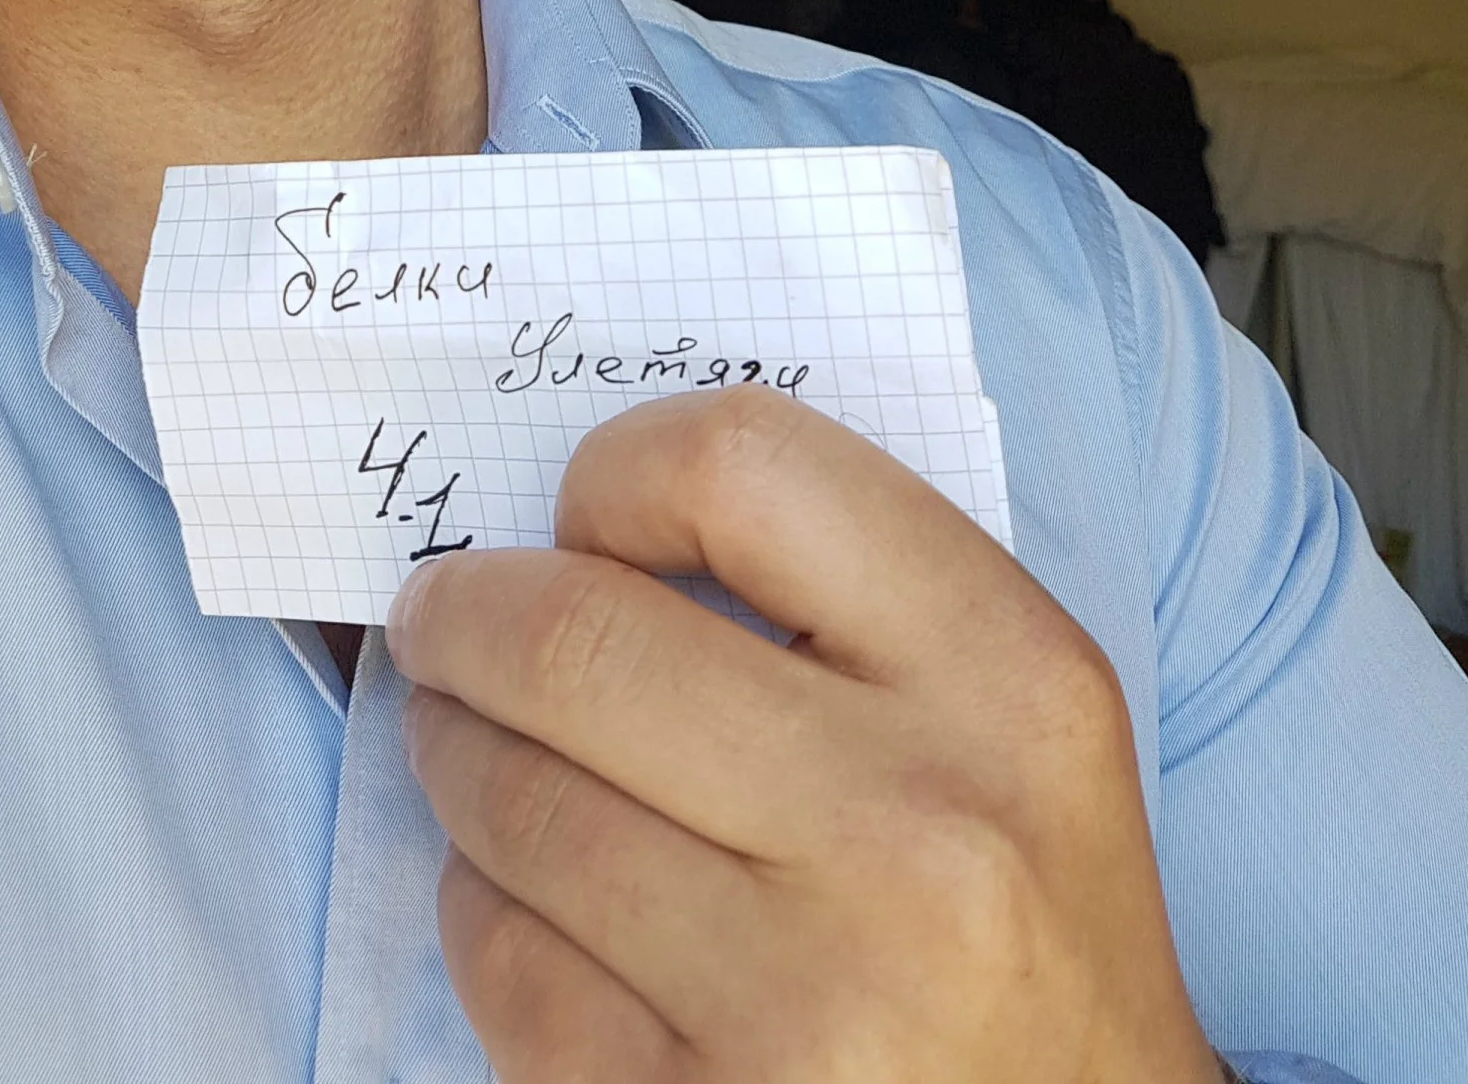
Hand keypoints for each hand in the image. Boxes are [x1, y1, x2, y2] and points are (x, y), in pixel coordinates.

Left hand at [386, 388, 1219, 1083]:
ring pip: (515, 804)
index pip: (739, 467)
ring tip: (470, 746)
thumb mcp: (1013, 725)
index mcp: (1009, 685)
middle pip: (576, 639)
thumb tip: (582, 533)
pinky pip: (505, 966)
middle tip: (442, 621)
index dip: (616, 476)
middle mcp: (916, 836)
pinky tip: (525, 895)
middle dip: (466, 616)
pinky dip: (482, 908)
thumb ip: (844, 598)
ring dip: (457, 756)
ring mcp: (807, 1001)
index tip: (578, 523)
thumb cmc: (1025, 928)